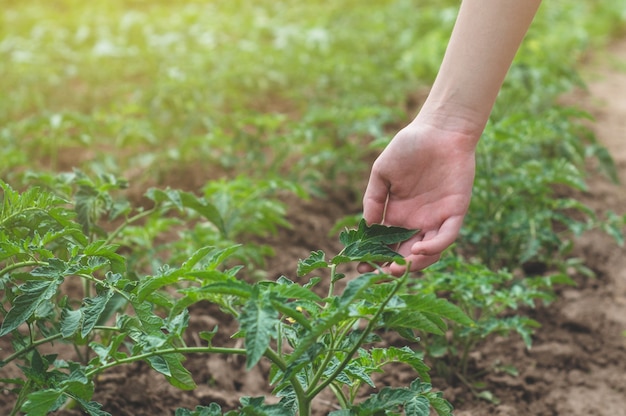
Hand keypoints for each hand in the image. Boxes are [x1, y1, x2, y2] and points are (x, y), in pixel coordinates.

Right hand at [361, 118, 477, 274]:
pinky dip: (434, 248)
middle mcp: (418, 221)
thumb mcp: (382, 172)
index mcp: (398, 214)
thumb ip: (373, 199)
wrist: (439, 130)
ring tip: (397, 267)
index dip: (374, 257)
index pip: (386, 243)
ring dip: (414, 264)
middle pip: (406, 253)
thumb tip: (367, 226)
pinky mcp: (455, 212)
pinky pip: (446, 236)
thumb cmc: (408, 147)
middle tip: (379, 273)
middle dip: (392, 267)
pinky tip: (418, 250)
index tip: (360, 266)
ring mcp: (437, 218)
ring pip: (428, 252)